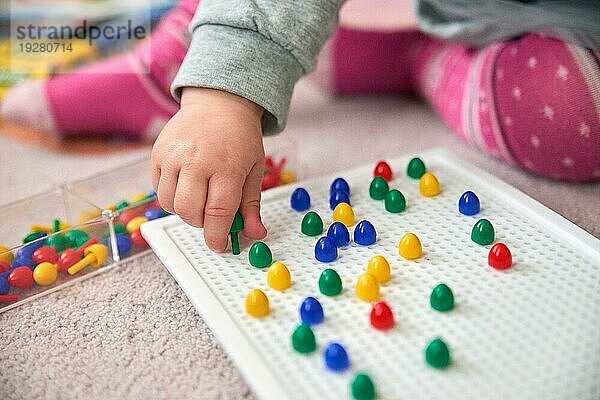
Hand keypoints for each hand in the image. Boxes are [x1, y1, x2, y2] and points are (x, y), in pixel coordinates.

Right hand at [152, 87, 267, 251]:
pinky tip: (187, 184)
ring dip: (185, 211)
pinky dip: (172, 196)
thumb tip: (255, 233)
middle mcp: (196, 160)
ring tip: (200, 197)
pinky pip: (158, 189)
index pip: (218, 213)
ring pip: (170, 204)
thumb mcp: (254, 170)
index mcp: (226, 166)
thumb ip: (252, 205)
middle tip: (212, 216)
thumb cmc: (240, 138)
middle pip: (190, 212)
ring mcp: (173, 156)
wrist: (219, 103)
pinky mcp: (158, 153)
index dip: (217, 236)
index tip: (220, 245)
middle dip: (202, 223)